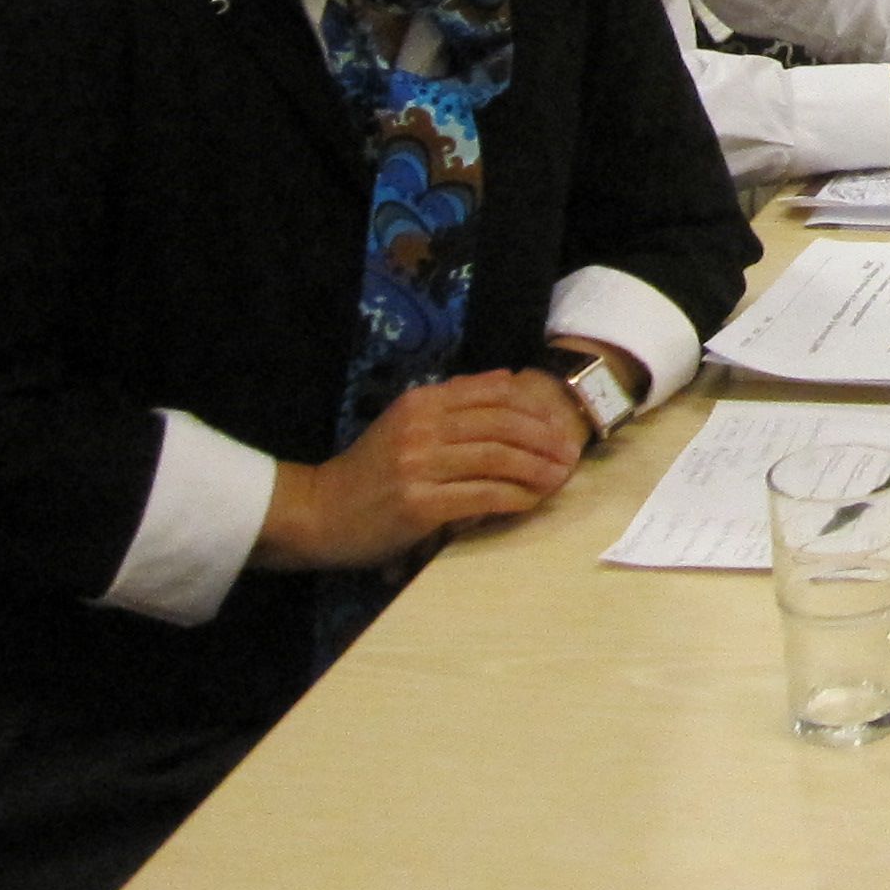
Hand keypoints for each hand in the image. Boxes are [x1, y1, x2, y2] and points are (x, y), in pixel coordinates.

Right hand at [255, 370, 586, 572]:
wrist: (318, 512)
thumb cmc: (369, 471)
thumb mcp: (405, 421)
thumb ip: (454, 399)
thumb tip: (508, 377)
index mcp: (422, 402)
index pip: (495, 393)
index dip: (536, 408)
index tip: (560, 424)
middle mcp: (422, 427)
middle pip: (503, 424)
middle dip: (545, 439)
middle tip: (571, 454)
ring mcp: (419, 465)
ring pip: (498, 459)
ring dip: (538, 469)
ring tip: (560, 478)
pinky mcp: (419, 505)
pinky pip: (482, 497)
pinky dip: (514, 498)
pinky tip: (531, 502)